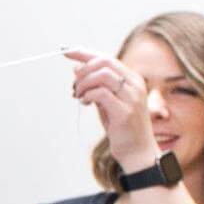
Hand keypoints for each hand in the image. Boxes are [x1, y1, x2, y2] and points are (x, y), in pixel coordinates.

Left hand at [65, 47, 158, 171]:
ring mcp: (132, 97)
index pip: (106, 57)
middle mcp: (135, 84)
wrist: (137, 151)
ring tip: (79, 96)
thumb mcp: (106, 101)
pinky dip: (88, 95)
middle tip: (74, 86)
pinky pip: (101, 94)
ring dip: (84, 83)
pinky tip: (85, 103)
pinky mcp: (125, 111)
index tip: (66, 51)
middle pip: (104, 62)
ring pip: (102, 75)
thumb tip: (77, 68)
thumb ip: (95, 85)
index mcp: (132, 79)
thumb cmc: (121, 126)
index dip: (84, 53)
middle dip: (83, 70)